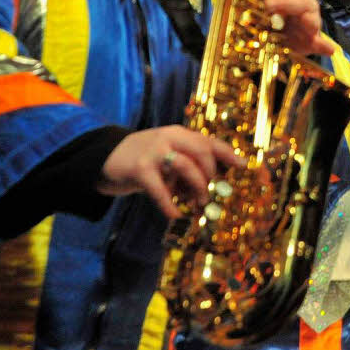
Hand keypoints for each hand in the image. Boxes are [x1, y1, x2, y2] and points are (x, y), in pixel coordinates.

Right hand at [97, 125, 245, 218]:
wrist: (106, 158)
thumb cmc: (146, 161)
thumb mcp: (169, 156)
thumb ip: (189, 165)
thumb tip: (215, 186)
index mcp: (179, 134)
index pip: (209, 140)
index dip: (228, 153)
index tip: (243, 166)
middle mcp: (169, 137)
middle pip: (202, 150)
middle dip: (211, 174)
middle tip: (210, 193)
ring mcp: (154, 151)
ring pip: (186, 166)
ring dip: (197, 187)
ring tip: (198, 203)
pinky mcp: (139, 168)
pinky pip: (160, 188)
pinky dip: (169, 204)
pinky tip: (175, 214)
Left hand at [261, 0, 334, 55]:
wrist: (288, 39)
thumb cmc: (276, 17)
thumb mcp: (268, 4)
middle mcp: (305, 3)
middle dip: (285, 2)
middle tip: (267, 5)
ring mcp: (311, 21)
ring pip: (311, 19)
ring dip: (306, 20)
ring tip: (304, 22)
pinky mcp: (313, 41)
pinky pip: (320, 43)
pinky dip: (323, 45)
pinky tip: (329, 49)